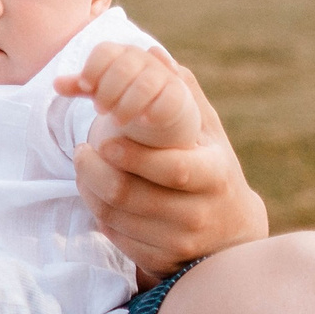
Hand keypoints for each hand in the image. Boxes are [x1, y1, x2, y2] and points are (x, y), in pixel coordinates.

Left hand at [69, 51, 268, 277]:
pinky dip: (97, 214)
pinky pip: (115, 236)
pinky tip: (97, 195)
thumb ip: (182, 93)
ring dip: (88, 190)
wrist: (232, 233)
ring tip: (84, 166)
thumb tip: (152, 54)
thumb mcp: (208, 131)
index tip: (105, 139)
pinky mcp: (160, 259)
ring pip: (114, 217)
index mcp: (213, 175)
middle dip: (94, 171)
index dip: (133, 156)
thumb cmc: (212, 167)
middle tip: (81, 150)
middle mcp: (198, 212)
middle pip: (130, 195)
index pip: (171, 169)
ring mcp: (178, 240)